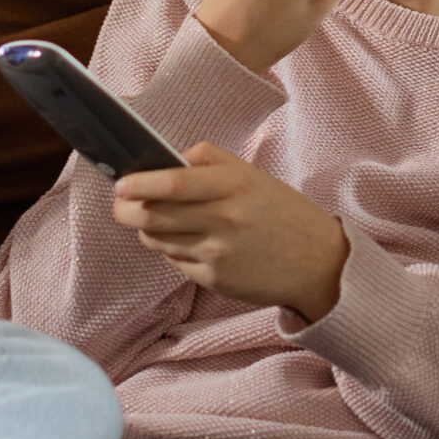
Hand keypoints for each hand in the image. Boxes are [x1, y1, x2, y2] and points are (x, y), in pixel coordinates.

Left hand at [114, 144, 350, 322]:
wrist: (318, 262)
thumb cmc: (283, 213)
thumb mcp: (254, 176)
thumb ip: (212, 161)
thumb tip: (170, 159)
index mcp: (235, 185)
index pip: (175, 184)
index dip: (141, 184)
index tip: (120, 183)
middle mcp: (225, 219)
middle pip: (155, 215)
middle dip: (127, 210)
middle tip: (121, 205)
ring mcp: (218, 252)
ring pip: (158, 240)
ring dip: (147, 230)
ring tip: (157, 221)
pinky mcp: (214, 279)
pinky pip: (175, 261)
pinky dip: (171, 250)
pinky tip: (190, 242)